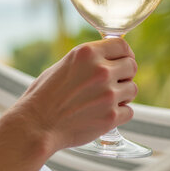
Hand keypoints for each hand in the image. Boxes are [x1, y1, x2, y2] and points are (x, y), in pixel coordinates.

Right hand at [7, 38, 137, 150]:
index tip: (122, 61)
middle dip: (125, 74)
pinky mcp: (111, 116)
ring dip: (123, 95)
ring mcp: (108, 94)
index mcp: (87, 54)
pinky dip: (119, 114)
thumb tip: (108, 59)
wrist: (37, 124)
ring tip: (104, 100)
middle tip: (114, 83)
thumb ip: (87, 61)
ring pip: (132, 89)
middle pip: (131, 66)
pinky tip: (103, 114)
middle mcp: (100, 71)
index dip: (124, 54)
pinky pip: (129, 111)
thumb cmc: (44, 96)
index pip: (122, 45)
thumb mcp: (63, 65)